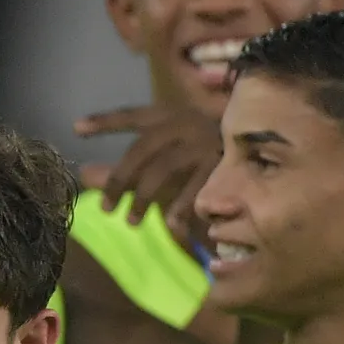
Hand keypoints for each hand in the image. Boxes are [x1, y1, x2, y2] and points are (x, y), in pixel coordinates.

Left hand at [75, 102, 220, 241]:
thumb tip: (84, 173)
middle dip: (119, 179)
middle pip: (142, 149)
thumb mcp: (168, 151)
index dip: (105, 121)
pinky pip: (197, 188)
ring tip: (131, 222)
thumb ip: (126, 164)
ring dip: (143, 197)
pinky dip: (182, 208)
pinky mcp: (226, 164)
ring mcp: (207, 143)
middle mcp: (187, 124)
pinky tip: (170, 227)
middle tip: (105, 207)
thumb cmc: (207, 149)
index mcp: (172, 115)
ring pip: (164, 168)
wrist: (268, 145)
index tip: (76, 128)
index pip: (133, 115)